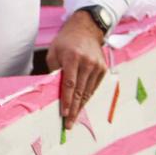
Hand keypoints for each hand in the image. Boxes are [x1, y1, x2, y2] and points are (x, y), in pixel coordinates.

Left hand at [48, 13, 108, 128]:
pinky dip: (87, 97)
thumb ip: (54, 71)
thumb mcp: (53, 52)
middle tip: (69, 124)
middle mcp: (87, 62)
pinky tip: (81, 106)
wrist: (86, 30)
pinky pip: (94, 87)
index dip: (67, 100)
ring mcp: (97, 66)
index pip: (70, 84)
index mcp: (72, 57)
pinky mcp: (103, 69)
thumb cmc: (65, 42)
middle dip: (74, 109)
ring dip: (81, 106)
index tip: (64, 113)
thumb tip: (53, 90)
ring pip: (88, 91)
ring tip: (74, 119)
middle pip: (80, 91)